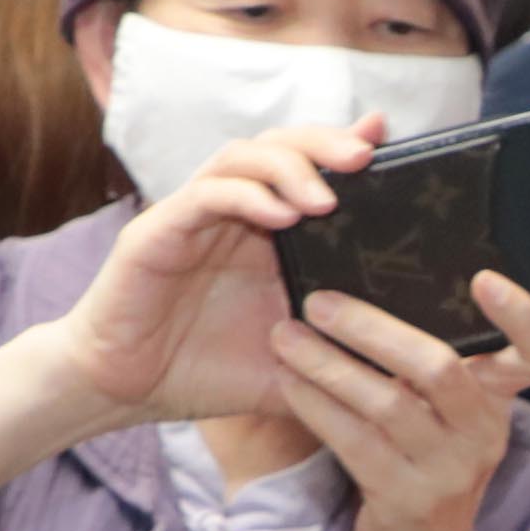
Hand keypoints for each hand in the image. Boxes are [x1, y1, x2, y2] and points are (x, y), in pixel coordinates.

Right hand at [37, 124, 381, 431]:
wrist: (124, 392)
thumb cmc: (202, 374)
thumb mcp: (289, 368)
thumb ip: (336, 358)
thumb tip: (405, 373)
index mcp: (266, 235)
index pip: (309, 169)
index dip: (344, 145)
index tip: (387, 138)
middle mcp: (232, 214)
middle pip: (280, 146)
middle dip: (324, 143)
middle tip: (365, 158)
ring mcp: (194, 216)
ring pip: (241, 157)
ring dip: (287, 167)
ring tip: (325, 198)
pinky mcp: (158, 231)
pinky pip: (204, 196)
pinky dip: (242, 196)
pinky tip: (277, 215)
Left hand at [282, 269, 529, 530]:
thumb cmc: (428, 458)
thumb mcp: (451, 411)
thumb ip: (436, 358)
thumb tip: (370, 279)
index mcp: (500, 397)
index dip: (524, 315)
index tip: (483, 277)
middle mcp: (482, 432)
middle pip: (439, 367)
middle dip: (373, 328)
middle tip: (319, 301)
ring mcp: (447, 471)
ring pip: (386, 404)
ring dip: (327, 364)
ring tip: (285, 335)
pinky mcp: (404, 500)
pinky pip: (354, 441)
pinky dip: (315, 404)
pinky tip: (287, 379)